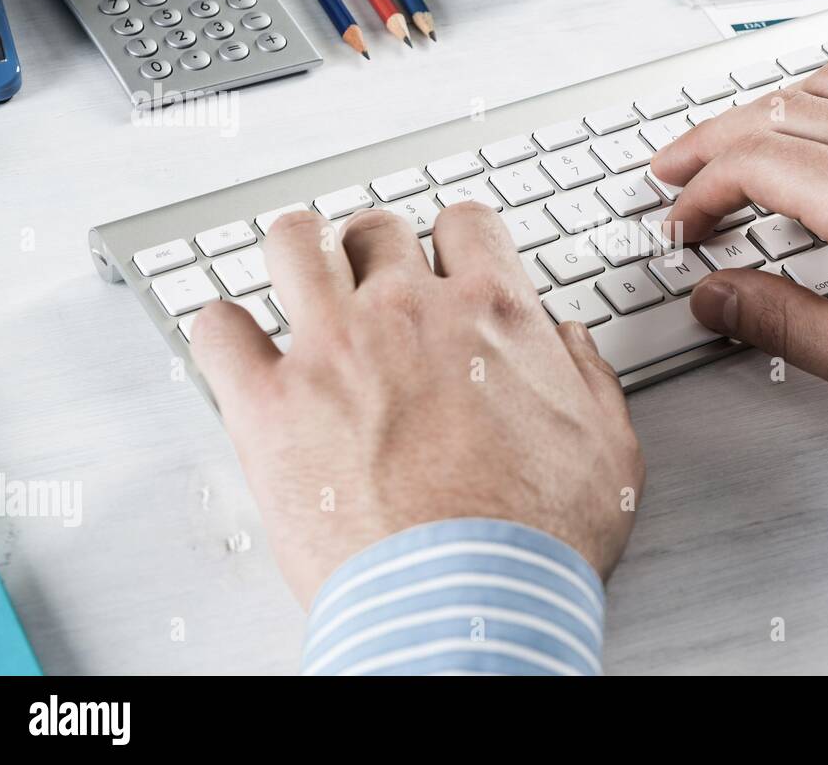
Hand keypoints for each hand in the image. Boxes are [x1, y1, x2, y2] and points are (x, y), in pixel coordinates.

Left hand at [190, 203, 642, 605]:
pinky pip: (218, 331)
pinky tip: (235, 343)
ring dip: (295, 253)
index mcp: (491, 314)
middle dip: (375, 248)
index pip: (466, 225)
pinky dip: (223, 332)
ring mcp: (331, 350)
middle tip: (370, 278)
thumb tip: (566, 343)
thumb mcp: (608, 449)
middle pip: (377, 231)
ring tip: (295, 272)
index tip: (446, 261)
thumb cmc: (537, 540)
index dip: (455, 239)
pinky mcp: (268, 404)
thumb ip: (588, 379)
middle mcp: (407, 313)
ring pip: (293, 246)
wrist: (468, 603)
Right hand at [652, 61, 827, 437]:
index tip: (681, 228)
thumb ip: (783, 323)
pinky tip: (827, 128)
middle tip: (673, 171)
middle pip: (778, 109)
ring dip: (768, 108)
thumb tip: (715, 297)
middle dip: (711, 140)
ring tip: (733, 140)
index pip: (753, 162)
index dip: (699, 192)